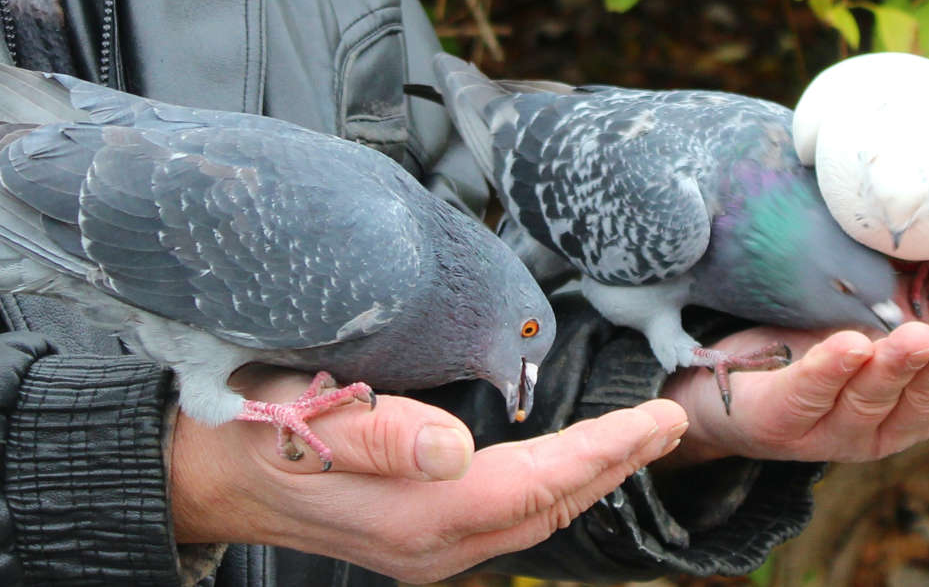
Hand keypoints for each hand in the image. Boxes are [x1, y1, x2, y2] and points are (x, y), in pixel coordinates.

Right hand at [171, 367, 687, 582]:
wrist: (212, 475)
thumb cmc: (257, 432)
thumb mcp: (306, 419)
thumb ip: (383, 436)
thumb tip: (457, 452)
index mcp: (416, 516)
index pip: (535, 486)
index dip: (603, 453)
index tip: (659, 420)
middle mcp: (435, 547)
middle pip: (549, 508)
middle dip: (615, 465)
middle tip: (671, 422)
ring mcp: (431, 553)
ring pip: (535, 519)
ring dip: (592, 479)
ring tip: (638, 441)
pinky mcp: (423, 543)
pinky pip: (512, 521)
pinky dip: (554, 489)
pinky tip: (568, 468)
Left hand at [659, 276, 928, 466]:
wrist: (734, 374)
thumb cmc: (826, 339)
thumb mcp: (897, 314)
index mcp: (919, 402)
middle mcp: (883, 425)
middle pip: (924, 397)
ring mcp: (831, 430)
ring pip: (870, 399)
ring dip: (897, 367)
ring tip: (917, 333)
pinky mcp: (781, 421)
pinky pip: (807, 396)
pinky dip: (829, 371)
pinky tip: (849, 346)